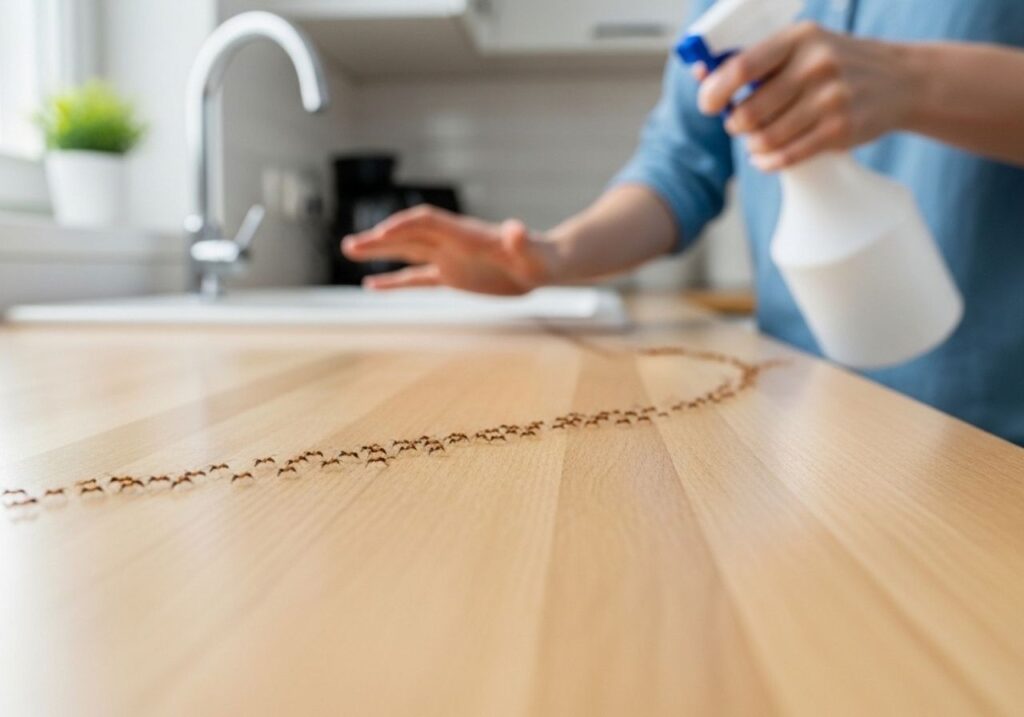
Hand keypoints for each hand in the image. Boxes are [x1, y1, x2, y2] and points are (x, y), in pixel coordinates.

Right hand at [341, 205, 556, 294]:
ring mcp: (449, 259)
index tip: (381, 233)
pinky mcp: (452, 277)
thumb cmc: (541, 258)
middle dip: (380, 239)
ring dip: (379, 252)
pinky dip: (394, 281)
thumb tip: (516, 228)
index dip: (405, 225)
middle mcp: (452, 243)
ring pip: (407, 252)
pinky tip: (372, 285)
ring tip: (350, 250)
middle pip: (409, 235)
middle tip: (351, 244)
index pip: (428, 223)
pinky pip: (417, 278)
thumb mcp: (533, 252)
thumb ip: (522, 241)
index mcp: (466, 234)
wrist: (544, 265)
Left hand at [696, 22, 915, 170]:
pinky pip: (787, 156)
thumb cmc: (835, 64)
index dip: (715, 90)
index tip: (709, 105)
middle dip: (737, 124)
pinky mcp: (841, 130)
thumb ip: (756, 59)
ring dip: (752, 145)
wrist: (901, 80)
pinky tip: (765, 157)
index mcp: (799, 38)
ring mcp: (831, 99)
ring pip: (765, 138)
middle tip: (740, 124)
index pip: (743, 67)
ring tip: (756, 140)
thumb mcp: (802, 46)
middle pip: (750, 111)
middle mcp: (816, 65)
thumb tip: (700, 70)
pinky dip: (768, 161)